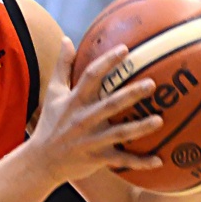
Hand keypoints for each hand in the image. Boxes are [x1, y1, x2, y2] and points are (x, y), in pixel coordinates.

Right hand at [30, 39, 164, 185]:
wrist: (41, 162)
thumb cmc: (50, 124)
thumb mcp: (53, 94)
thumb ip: (62, 67)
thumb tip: (66, 39)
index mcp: (75, 101)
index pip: (91, 77)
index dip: (107, 62)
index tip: (125, 50)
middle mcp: (84, 120)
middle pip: (110, 105)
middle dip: (130, 95)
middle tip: (152, 84)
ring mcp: (91, 141)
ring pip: (118, 134)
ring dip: (139, 128)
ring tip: (159, 120)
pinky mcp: (96, 159)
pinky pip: (121, 161)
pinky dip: (139, 162)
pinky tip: (159, 161)